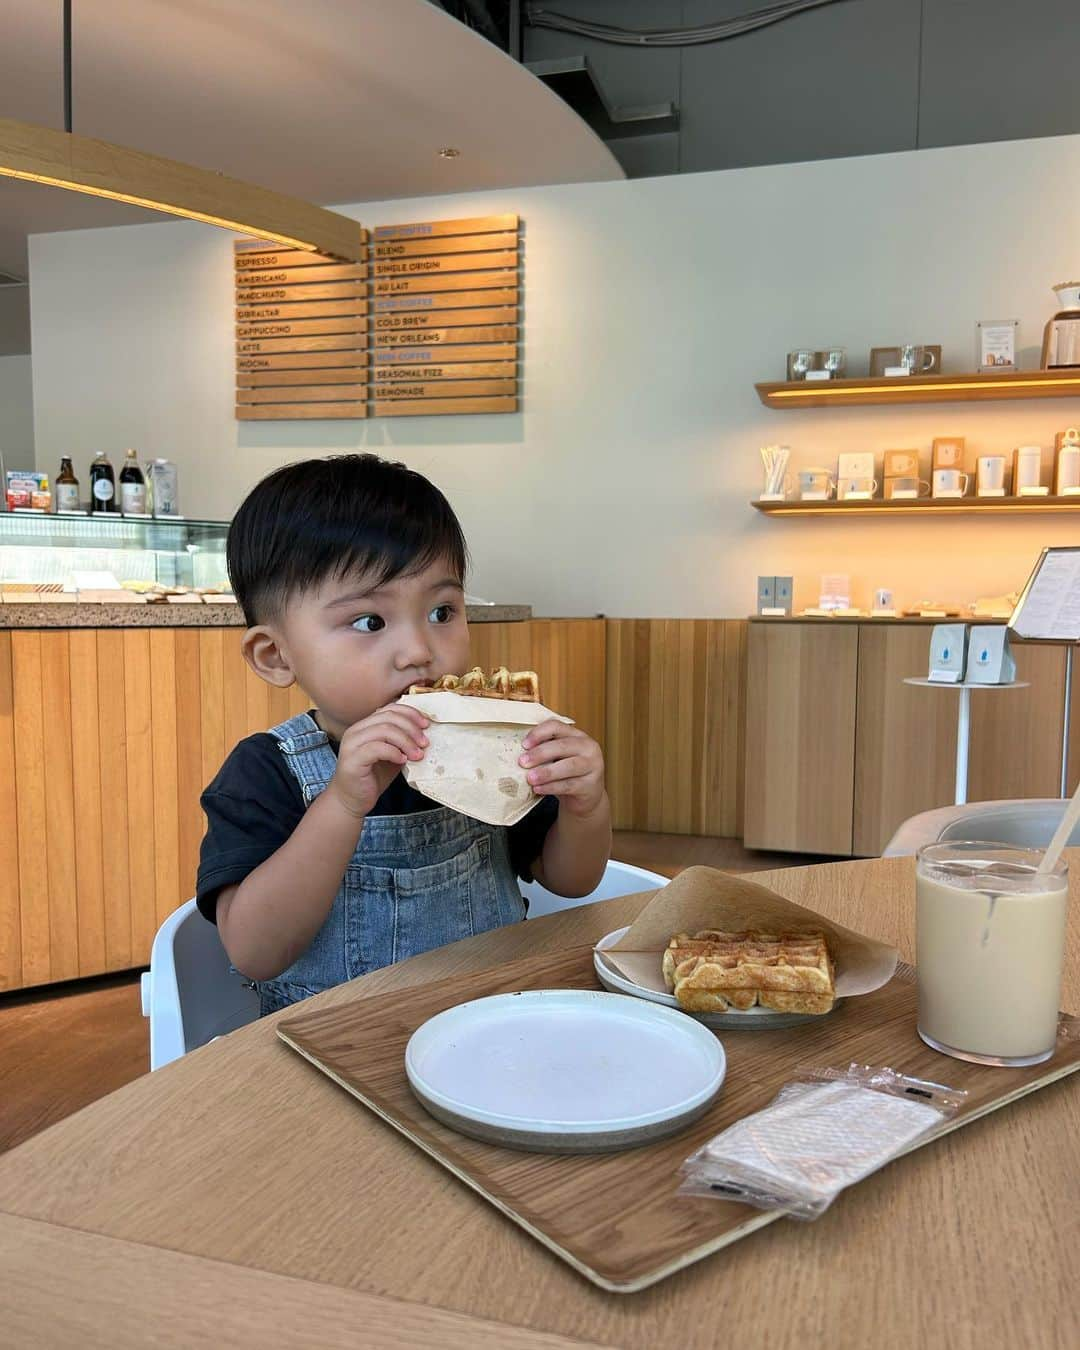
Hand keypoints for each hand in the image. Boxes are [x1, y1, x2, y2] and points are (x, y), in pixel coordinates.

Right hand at [328, 704, 428, 818]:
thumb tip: (424, 734)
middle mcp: (356, 731)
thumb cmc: (372, 778)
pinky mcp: (352, 759)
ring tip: (417, 755)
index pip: (389, 709)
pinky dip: (394, 752)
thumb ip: (403, 742)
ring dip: (406, 741)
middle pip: (388, 717)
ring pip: (384, 730)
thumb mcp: (393, 755)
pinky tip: (402, 760)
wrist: (352, 801)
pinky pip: (376, 748)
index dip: (410, 714)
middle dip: (411, 728)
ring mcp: (352, 744)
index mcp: (365, 726)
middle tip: (424, 743)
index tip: (426, 725)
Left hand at [519, 721, 606, 818]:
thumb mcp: (558, 758)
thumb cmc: (567, 774)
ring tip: (530, 778)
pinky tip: (538, 789)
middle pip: (562, 746)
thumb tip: (519, 752)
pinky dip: (551, 787)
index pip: (557, 727)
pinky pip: (569, 785)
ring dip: (546, 772)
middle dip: (540, 753)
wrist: (586, 797)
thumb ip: (545, 751)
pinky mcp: (591, 785)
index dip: (539, 733)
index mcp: (577, 735)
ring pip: (568, 766)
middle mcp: (588, 747)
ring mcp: (593, 766)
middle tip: (522, 762)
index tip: (524, 744)